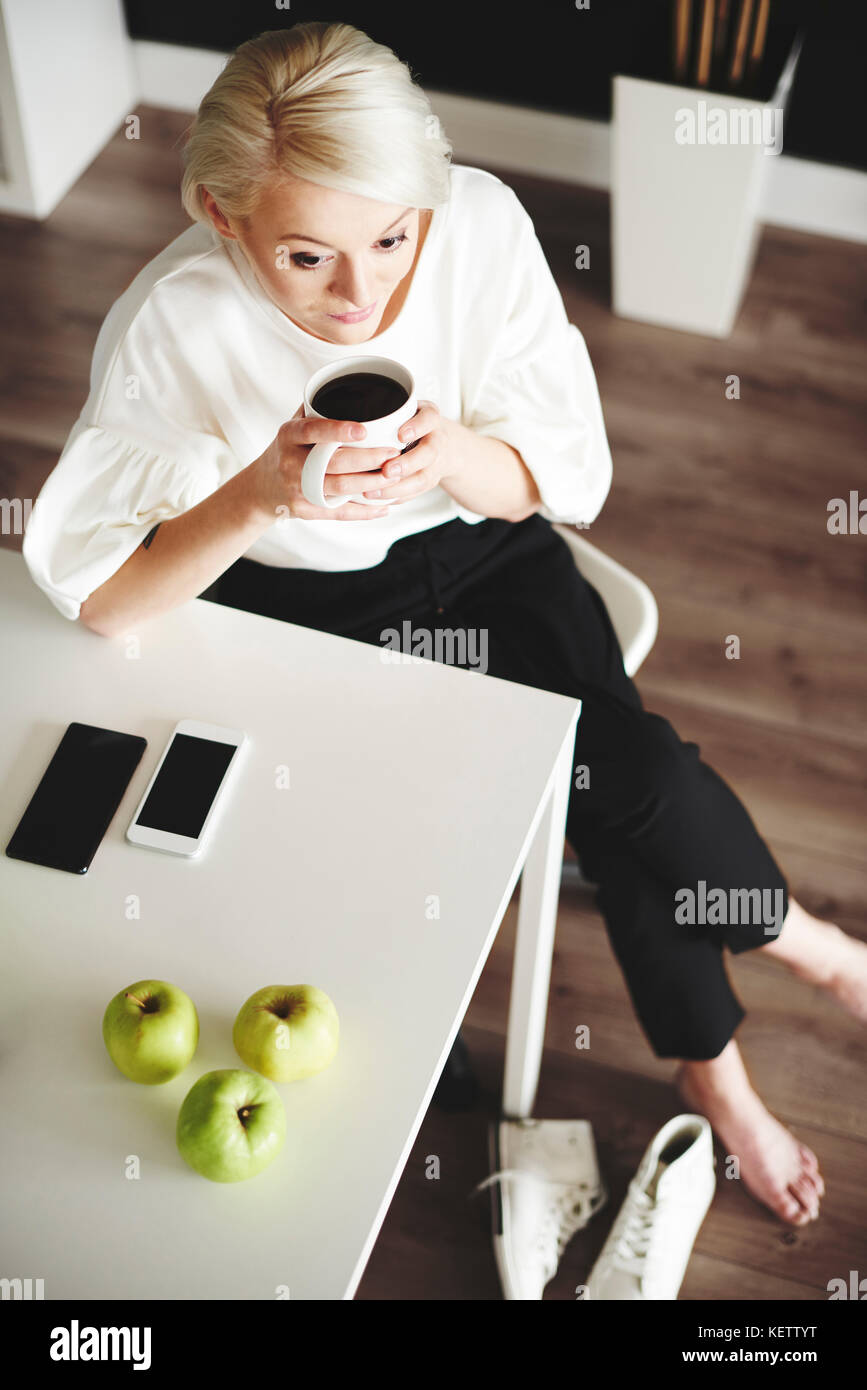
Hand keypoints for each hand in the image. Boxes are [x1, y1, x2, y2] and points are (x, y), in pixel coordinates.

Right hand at [250, 404, 400, 521]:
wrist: (262, 487)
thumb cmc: (288, 450)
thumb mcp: (293, 426)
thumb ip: (316, 409)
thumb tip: (349, 383)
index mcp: (288, 436)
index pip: (312, 431)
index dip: (338, 430)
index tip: (364, 430)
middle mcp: (291, 463)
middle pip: (333, 463)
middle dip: (367, 459)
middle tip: (393, 452)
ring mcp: (297, 489)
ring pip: (339, 489)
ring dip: (370, 484)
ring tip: (393, 475)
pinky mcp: (305, 511)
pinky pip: (338, 513)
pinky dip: (363, 511)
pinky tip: (384, 507)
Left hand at [359, 401, 458, 503]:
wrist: (443, 445)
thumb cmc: (414, 424)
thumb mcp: (406, 410)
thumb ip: (386, 413)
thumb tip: (349, 421)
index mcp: (430, 419)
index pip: (429, 418)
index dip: (416, 427)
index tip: (400, 435)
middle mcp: (436, 441)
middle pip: (428, 453)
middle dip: (407, 464)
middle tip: (387, 470)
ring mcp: (435, 464)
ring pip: (422, 479)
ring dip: (398, 488)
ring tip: (373, 491)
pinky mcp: (429, 482)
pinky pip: (415, 493)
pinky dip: (396, 497)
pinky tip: (377, 499)